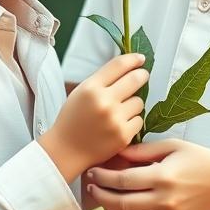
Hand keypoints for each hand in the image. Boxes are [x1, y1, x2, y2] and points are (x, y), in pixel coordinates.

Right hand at [38, 55, 147, 182]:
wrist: (66, 151)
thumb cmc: (73, 120)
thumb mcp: (81, 92)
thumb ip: (102, 80)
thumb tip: (128, 67)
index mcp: (91, 88)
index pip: (118, 65)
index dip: (133, 59)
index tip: (140, 59)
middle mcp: (104, 101)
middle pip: (135, 79)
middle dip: (142, 75)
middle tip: (143, 75)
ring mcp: (115, 119)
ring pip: (139, 102)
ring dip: (133, 104)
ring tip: (120, 111)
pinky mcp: (123, 135)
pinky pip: (139, 120)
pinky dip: (132, 122)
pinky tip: (119, 125)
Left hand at [86, 138, 209, 209]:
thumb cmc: (199, 159)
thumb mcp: (172, 146)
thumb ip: (142, 151)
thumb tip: (116, 154)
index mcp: (163, 176)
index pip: (122, 181)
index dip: (102, 178)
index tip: (93, 172)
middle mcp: (165, 200)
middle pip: (121, 203)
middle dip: (100, 196)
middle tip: (91, 188)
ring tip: (104, 200)